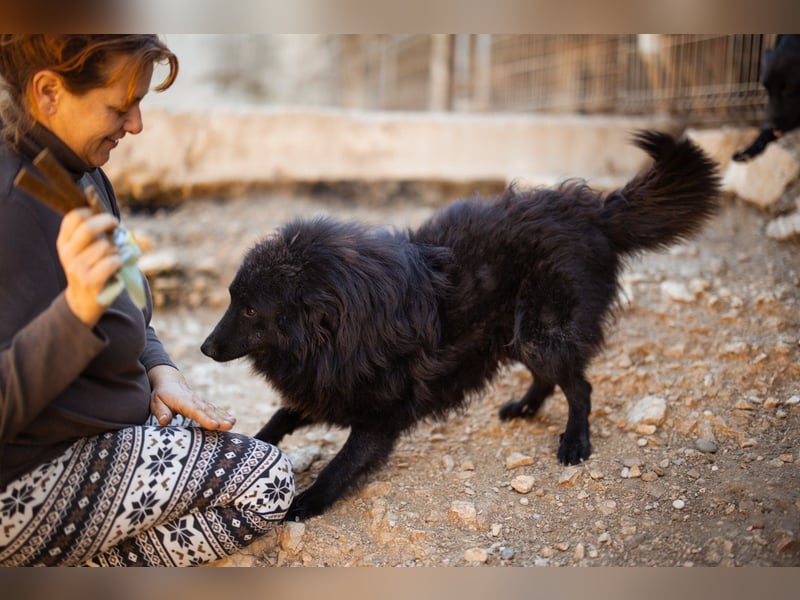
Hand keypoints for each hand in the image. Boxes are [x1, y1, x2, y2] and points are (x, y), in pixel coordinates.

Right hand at [57, 208, 121, 326]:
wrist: (83, 301)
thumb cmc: (90, 269)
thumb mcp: (83, 250)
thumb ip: (91, 234)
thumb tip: (111, 217)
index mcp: (64, 242)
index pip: (74, 216)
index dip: (92, 212)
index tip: (103, 216)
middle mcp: (68, 254)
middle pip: (88, 228)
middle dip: (107, 222)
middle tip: (116, 224)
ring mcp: (78, 268)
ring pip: (105, 246)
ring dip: (116, 249)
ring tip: (113, 257)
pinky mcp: (91, 281)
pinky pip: (112, 262)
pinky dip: (119, 262)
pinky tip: (116, 267)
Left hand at [148, 364, 235, 429]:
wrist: (169, 382)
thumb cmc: (162, 395)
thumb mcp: (156, 402)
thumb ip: (161, 411)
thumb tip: (164, 421)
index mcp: (183, 401)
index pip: (195, 411)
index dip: (204, 418)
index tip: (213, 425)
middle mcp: (195, 401)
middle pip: (208, 411)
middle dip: (219, 419)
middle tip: (229, 426)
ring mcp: (201, 402)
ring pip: (213, 410)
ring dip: (224, 417)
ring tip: (233, 423)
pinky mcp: (204, 405)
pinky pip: (215, 409)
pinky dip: (224, 414)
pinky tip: (232, 420)